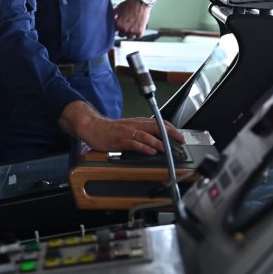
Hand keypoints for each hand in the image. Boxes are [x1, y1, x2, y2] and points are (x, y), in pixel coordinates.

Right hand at [58, 101, 182, 154]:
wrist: (92, 126)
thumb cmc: (110, 129)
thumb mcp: (129, 128)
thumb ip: (142, 132)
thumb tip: (157, 140)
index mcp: (138, 122)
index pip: (158, 123)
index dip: (171, 129)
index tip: (180, 135)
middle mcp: (134, 125)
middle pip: (155, 126)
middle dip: (169, 133)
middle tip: (180, 140)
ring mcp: (127, 132)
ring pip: (146, 135)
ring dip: (158, 141)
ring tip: (167, 148)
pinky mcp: (119, 140)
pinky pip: (134, 143)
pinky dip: (144, 147)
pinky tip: (151, 151)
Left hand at [114, 0, 151, 38]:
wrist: (142, 1)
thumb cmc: (130, 3)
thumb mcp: (118, 8)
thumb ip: (113, 16)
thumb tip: (108, 19)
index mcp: (117, 24)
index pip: (113, 31)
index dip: (116, 27)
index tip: (119, 25)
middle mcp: (124, 29)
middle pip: (121, 35)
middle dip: (122, 30)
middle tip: (126, 24)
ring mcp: (132, 31)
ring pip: (129, 37)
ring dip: (130, 33)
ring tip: (132, 25)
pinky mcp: (140, 31)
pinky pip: (137, 36)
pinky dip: (137, 33)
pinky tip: (137, 26)